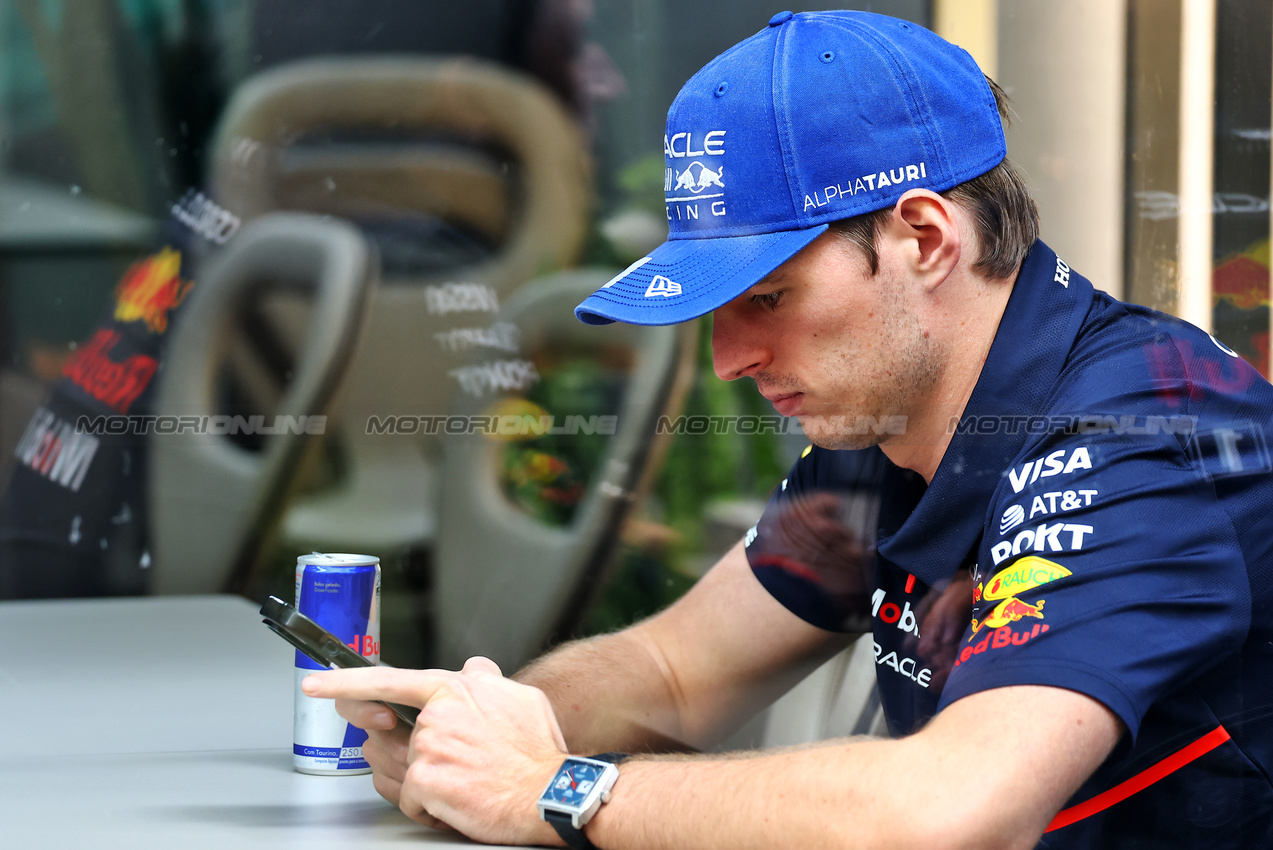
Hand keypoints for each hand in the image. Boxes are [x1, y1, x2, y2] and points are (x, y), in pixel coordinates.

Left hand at [303, 657, 568, 844]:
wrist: (549, 791)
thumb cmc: (538, 750)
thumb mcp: (520, 699)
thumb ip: (487, 681)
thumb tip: (473, 670)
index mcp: (455, 688)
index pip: (390, 679)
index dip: (345, 681)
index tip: (315, 683)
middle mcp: (436, 713)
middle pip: (401, 740)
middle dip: (420, 758)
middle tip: (456, 767)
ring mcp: (428, 747)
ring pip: (405, 770)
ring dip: (427, 782)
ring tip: (464, 782)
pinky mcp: (425, 780)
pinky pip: (411, 799)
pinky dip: (431, 808)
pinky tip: (459, 802)